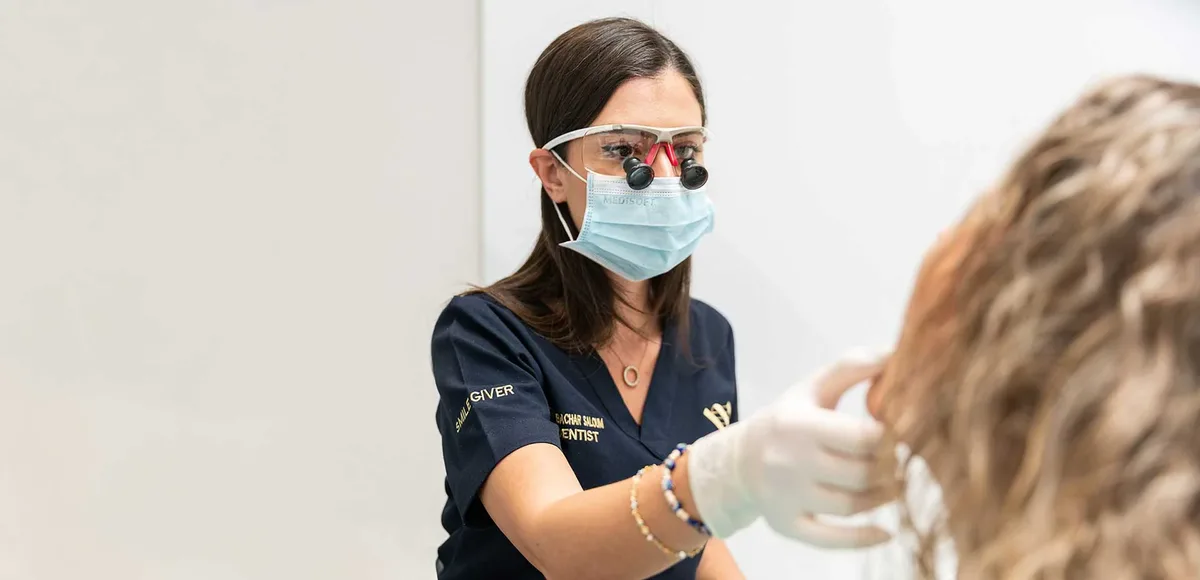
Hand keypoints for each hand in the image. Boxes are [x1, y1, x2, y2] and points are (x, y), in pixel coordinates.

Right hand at [687, 350, 896, 547]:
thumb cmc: (788, 420)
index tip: (905, 433)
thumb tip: (895, 353)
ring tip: (894, 486)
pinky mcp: (785, 525)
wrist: (738, 459)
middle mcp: (789, 462)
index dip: (894, 438)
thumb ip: (851, 368)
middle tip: (904, 462)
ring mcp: (786, 497)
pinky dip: (861, 539)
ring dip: (883, 498)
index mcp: (800, 424)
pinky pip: (829, 540)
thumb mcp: (812, 388)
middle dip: (892, 469)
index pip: (863, 437)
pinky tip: (884, 534)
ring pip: (852, 506)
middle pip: (862, 473)